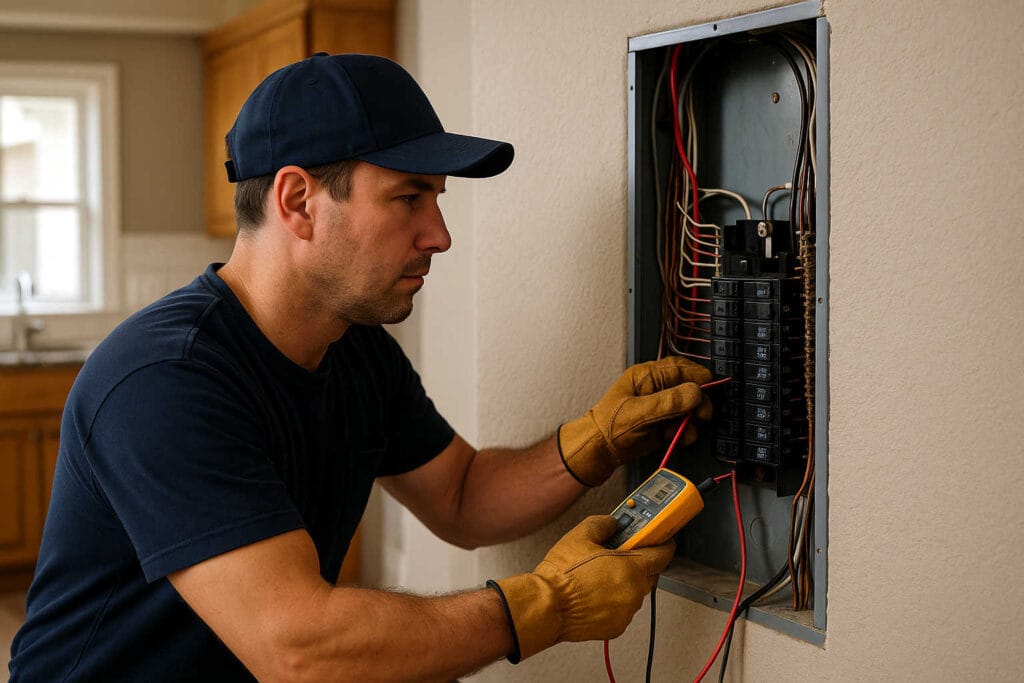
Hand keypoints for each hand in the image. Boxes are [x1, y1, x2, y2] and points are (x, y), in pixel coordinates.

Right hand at [487, 515, 673, 661]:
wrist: (547, 607)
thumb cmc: (563, 574)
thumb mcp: (581, 535)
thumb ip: (604, 524)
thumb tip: (613, 523)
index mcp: (632, 567)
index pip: (663, 554)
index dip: (663, 543)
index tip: (661, 538)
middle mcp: (634, 592)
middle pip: (649, 573)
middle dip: (639, 562)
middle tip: (620, 554)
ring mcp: (626, 612)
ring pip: (634, 592)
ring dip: (625, 583)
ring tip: (600, 576)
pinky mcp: (616, 627)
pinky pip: (623, 609)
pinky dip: (614, 601)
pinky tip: (595, 594)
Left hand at [558, 356, 711, 485]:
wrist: (598, 451)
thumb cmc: (608, 427)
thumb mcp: (640, 412)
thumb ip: (669, 401)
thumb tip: (695, 392)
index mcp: (646, 376)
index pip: (680, 368)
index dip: (698, 377)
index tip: (711, 388)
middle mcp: (655, 389)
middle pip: (688, 388)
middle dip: (697, 401)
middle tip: (701, 414)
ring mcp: (659, 408)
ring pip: (687, 408)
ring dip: (690, 420)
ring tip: (683, 429)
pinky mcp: (661, 425)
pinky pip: (682, 425)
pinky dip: (684, 432)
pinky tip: (676, 437)